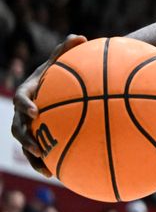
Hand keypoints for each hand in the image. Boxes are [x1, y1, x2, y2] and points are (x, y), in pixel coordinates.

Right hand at [10, 34, 86, 176]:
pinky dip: (46, 162)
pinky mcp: (37, 135)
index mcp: (28, 91)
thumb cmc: (62, 71)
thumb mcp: (62, 60)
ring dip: (34, 156)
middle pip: (18, 127)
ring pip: (25, 143)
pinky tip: (59, 174)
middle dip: (26, 137)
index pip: (22, 98)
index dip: (25, 105)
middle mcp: (24, 110)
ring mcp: (28, 125)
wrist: (58, 85)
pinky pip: (38, 151)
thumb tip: (81, 37)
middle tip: (37, 145)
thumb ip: (68, 50)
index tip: (35, 112)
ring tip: (46, 168)